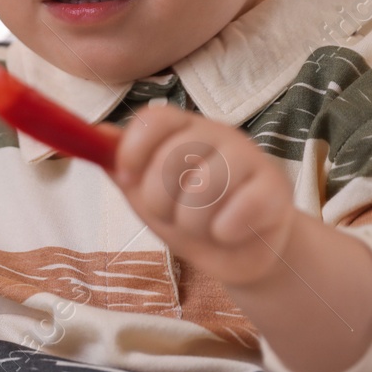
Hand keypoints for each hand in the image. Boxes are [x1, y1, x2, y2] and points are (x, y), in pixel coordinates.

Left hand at [110, 104, 299, 288]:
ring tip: (204, 227)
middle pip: (173, 155)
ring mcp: (249, 158)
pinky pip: (239, 210)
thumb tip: (96, 133)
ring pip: (204, 188)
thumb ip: (121, 165)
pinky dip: (225, 232)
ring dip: (193, 223)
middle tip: (174, 214)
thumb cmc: (191, 216)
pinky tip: (230, 232)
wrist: (241, 252)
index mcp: (184, 130)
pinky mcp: (275, 189)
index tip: (126, 179)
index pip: (155, 118)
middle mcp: (218, 135)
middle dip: (161, 200)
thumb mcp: (146, 194)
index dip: (134, 149)